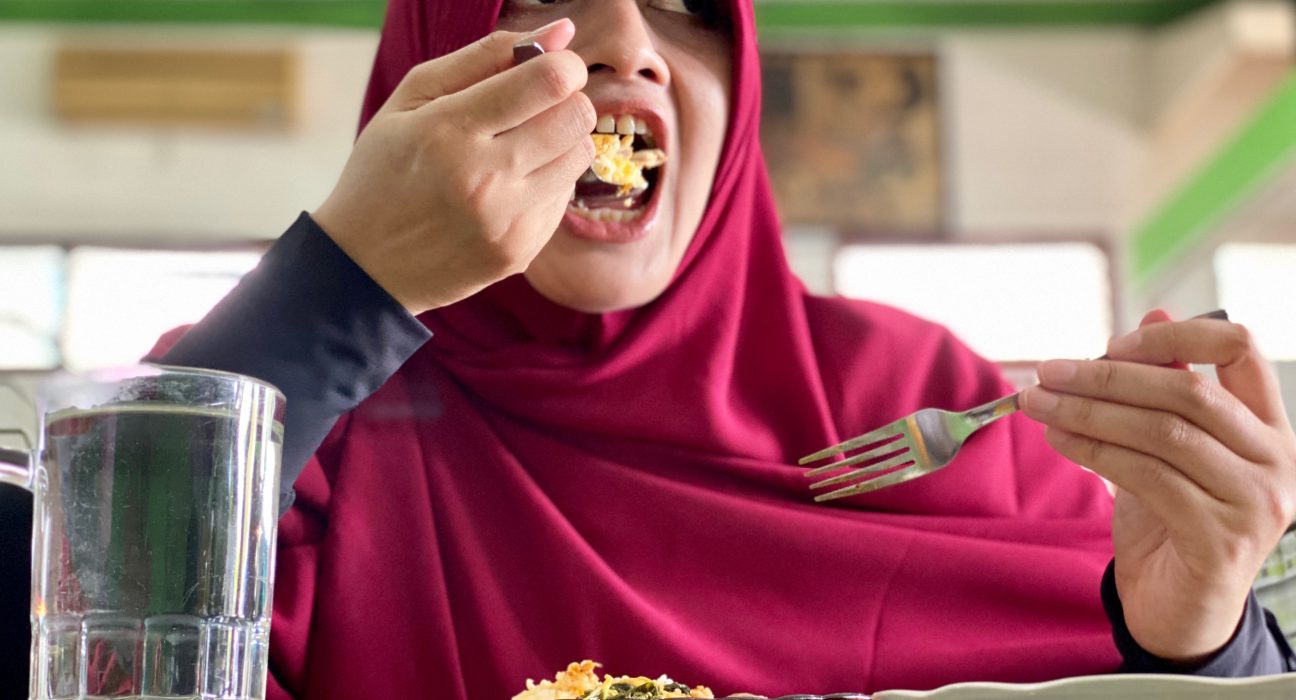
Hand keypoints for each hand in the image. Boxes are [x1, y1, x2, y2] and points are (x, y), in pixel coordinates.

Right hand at [312, 19, 595, 313]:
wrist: (364, 267)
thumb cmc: (384, 172)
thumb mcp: (412, 100)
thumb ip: (484, 57)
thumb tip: (561, 32)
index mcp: (449, 131)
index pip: (547, 82)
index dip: (564, 65)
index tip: (553, 67)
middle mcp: (484, 178)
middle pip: (576, 116)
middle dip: (567, 99)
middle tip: (538, 104)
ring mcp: (507, 221)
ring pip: (580, 154)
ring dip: (562, 139)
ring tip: (521, 145)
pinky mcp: (521, 251)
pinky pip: (564, 196)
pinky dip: (548, 180)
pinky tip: (509, 185)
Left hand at [1019, 310, 1295, 662]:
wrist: (1178, 610)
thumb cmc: (1170, 520)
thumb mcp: (1166, 446)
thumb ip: (1165, 387)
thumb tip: (1154, 314)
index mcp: (1266, 424)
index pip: (1238, 349)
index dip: (1174, 336)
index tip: (1111, 342)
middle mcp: (1274, 460)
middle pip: (1188, 392)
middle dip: (1107, 377)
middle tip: (1047, 372)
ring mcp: (1254, 502)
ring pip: (1162, 434)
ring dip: (1088, 412)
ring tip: (1039, 403)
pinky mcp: (1219, 538)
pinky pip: (1147, 477)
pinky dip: (1094, 451)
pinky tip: (1060, 440)